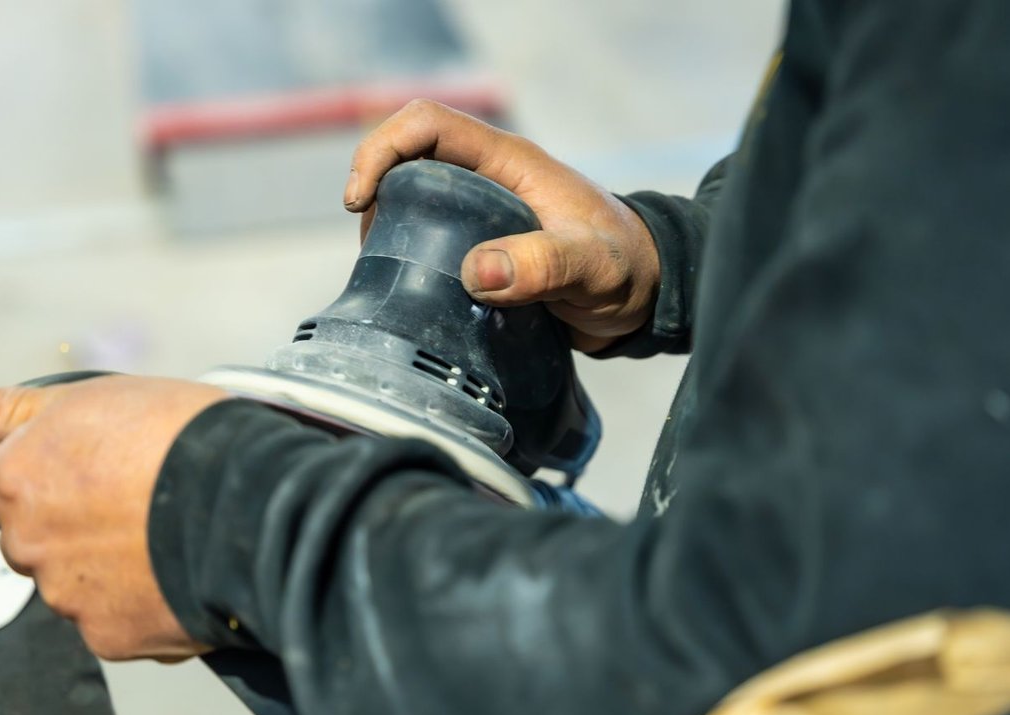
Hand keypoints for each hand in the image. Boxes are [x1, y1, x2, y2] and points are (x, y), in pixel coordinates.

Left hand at [0, 376, 225, 660]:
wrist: (253, 503)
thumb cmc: (179, 440)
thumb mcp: (92, 398)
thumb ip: (11, 410)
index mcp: (16, 482)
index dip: (6, 482)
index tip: (46, 476)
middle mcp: (30, 545)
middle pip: (24, 540)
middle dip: (61, 525)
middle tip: (125, 498)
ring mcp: (69, 598)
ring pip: (70, 585)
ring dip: (101, 566)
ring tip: (165, 533)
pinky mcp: (112, 638)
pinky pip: (115, 623)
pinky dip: (139, 603)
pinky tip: (179, 570)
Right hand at [345, 100, 660, 353]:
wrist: (648, 295)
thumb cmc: (628, 270)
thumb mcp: (591, 268)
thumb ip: (543, 266)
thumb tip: (478, 273)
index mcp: (510, 163)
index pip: (428, 123)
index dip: (382, 150)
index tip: (361, 202)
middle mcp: (492, 178)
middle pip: (409, 158)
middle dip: (376, 192)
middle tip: (372, 246)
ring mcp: (486, 210)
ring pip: (415, 198)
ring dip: (389, 225)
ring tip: (386, 270)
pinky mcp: (485, 243)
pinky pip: (432, 234)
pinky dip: (410, 253)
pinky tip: (410, 287)